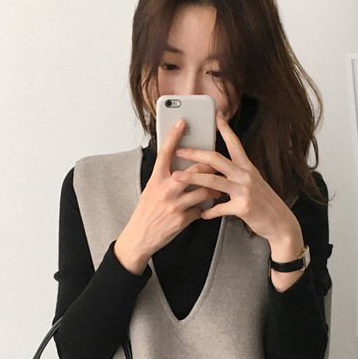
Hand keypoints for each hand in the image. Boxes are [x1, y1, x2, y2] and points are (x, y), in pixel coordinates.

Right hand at [114, 118, 221, 274]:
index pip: (166, 152)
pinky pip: (201, 210)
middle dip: (209, 167)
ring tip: (216, 190)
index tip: (182, 121)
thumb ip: (165, 177)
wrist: (140, 237)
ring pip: (204, 190)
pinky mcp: (183, 219)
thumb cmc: (147, 211)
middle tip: (216, 166)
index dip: (174, 136)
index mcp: (156, 179)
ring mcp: (176, 205)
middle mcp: (166, 189)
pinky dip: (205, 209)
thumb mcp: (151, 189)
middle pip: (195, 170)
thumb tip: (179, 165)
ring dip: (214, 190)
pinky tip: (204, 210)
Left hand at [172, 114, 305, 291]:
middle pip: (217, 159)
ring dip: (193, 177)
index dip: (224, 128)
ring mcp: (245, 191)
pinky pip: (220, 208)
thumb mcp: (253, 184)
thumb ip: (236, 176)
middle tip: (179, 149)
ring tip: (177, 177)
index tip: (214, 115)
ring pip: (213, 180)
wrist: (281, 223)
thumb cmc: (265, 204)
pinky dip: (209, 211)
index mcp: (247, 168)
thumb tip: (218, 171)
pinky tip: (202, 214)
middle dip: (195, 153)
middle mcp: (246, 176)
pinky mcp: (243, 207)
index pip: (234, 143)